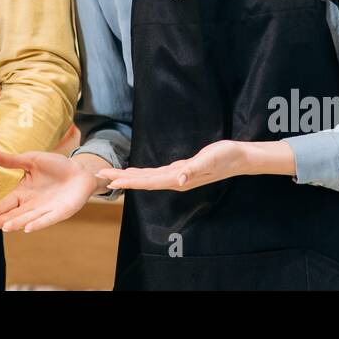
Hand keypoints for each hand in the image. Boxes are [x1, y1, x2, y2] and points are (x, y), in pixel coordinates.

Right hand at [0, 150, 102, 233]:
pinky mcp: (59, 213)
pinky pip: (47, 220)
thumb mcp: (31, 160)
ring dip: (17, 223)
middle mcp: (32, 205)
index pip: (7, 203)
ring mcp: (45, 210)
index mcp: (23, 193)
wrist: (79, 171)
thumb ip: (12, 161)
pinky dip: (37, 224)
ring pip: (28, 218)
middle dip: (3, 220)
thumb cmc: (55, 166)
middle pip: (14, 214)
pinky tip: (28, 228)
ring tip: (5, 227)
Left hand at [96, 139, 247, 192]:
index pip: (147, 181)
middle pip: (142, 181)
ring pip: (147, 178)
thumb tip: (179, 179)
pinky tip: (135, 172)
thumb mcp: (209, 160)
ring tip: (111, 176)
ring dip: (129, 177)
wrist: (239, 158)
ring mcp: (177, 177)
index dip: (127, 180)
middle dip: (121, 179)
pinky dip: (142, 173)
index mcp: (178, 179)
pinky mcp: (180, 170)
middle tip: (99, 176)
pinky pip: (155, 174)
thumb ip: (193, 170)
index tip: (109, 180)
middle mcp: (175, 180)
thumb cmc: (225, 157)